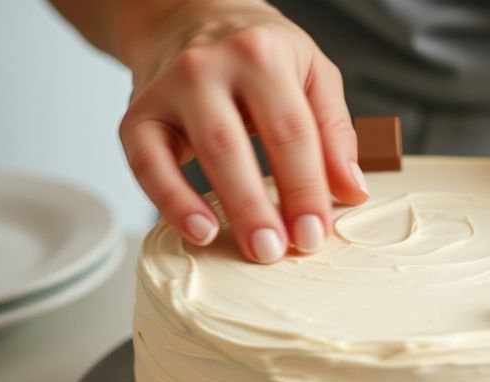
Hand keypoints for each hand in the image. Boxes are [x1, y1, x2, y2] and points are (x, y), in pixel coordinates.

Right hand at [117, 1, 367, 262]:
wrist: (187, 16)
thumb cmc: (257, 53)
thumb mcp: (311, 73)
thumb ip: (334, 131)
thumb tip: (351, 190)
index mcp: (262, 54)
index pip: (291, 131)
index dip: (306, 188)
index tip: (316, 233)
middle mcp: (210, 66)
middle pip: (238, 145)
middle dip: (262, 206)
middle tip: (280, 251)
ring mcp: (169, 88)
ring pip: (198, 153)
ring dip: (227, 207)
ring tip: (252, 248)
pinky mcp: (137, 115)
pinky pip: (146, 165)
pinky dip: (170, 202)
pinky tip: (198, 231)